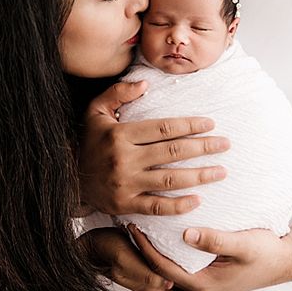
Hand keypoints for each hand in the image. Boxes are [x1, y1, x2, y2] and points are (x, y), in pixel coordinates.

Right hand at [80, 81, 229, 214]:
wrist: (67, 176)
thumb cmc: (87, 139)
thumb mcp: (95, 110)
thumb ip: (119, 92)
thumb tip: (145, 83)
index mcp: (121, 134)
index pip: (164, 128)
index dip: (190, 125)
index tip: (210, 124)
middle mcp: (124, 160)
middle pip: (172, 153)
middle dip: (203, 148)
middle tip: (225, 145)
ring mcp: (126, 185)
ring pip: (170, 180)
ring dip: (199, 176)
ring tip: (221, 171)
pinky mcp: (126, 205)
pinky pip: (157, 207)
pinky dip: (178, 206)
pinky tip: (197, 200)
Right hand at [82, 228, 236, 290]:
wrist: (93, 244)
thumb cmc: (108, 249)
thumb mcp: (126, 258)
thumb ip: (146, 273)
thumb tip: (170, 284)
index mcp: (151, 288)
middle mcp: (156, 287)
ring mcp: (155, 279)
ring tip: (222, 286)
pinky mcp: (154, 268)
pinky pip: (179, 279)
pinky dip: (193, 278)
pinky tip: (202, 267)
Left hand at [130, 224, 291, 290]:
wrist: (285, 260)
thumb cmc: (266, 253)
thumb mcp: (242, 244)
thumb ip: (215, 240)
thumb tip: (185, 234)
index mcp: (204, 283)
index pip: (163, 268)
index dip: (145, 248)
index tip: (133, 226)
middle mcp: (199, 284)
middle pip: (161, 269)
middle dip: (143, 250)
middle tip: (127, 224)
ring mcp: (203, 278)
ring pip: (169, 266)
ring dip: (153, 249)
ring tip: (138, 226)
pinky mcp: (207, 269)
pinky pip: (180, 261)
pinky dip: (167, 248)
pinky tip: (161, 231)